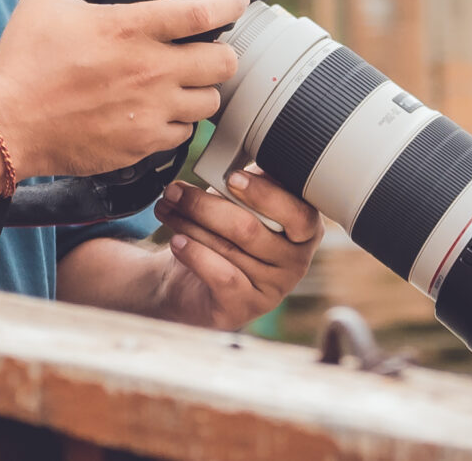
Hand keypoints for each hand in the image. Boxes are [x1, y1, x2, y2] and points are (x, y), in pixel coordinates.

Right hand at [0, 0, 246, 178]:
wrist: (6, 125)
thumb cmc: (23, 62)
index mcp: (132, 29)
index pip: (203, 13)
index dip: (231, 3)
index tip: (239, 0)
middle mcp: (151, 71)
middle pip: (224, 63)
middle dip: (222, 54)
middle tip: (209, 51)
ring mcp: (150, 111)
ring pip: (209, 103)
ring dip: (202, 91)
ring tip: (184, 86)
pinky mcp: (142, 145)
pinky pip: (182, 136)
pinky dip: (178, 124)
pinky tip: (160, 115)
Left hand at [150, 167, 319, 329]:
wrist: (195, 279)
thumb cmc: (225, 232)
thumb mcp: (240, 201)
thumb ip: (248, 183)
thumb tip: (234, 163)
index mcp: (305, 229)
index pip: (297, 211)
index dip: (264, 193)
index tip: (231, 178)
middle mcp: (296, 262)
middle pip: (250, 229)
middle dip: (205, 205)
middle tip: (175, 190)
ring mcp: (273, 289)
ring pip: (229, 249)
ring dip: (189, 224)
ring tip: (166, 209)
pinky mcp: (245, 308)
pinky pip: (221, 276)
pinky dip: (194, 253)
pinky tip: (176, 240)